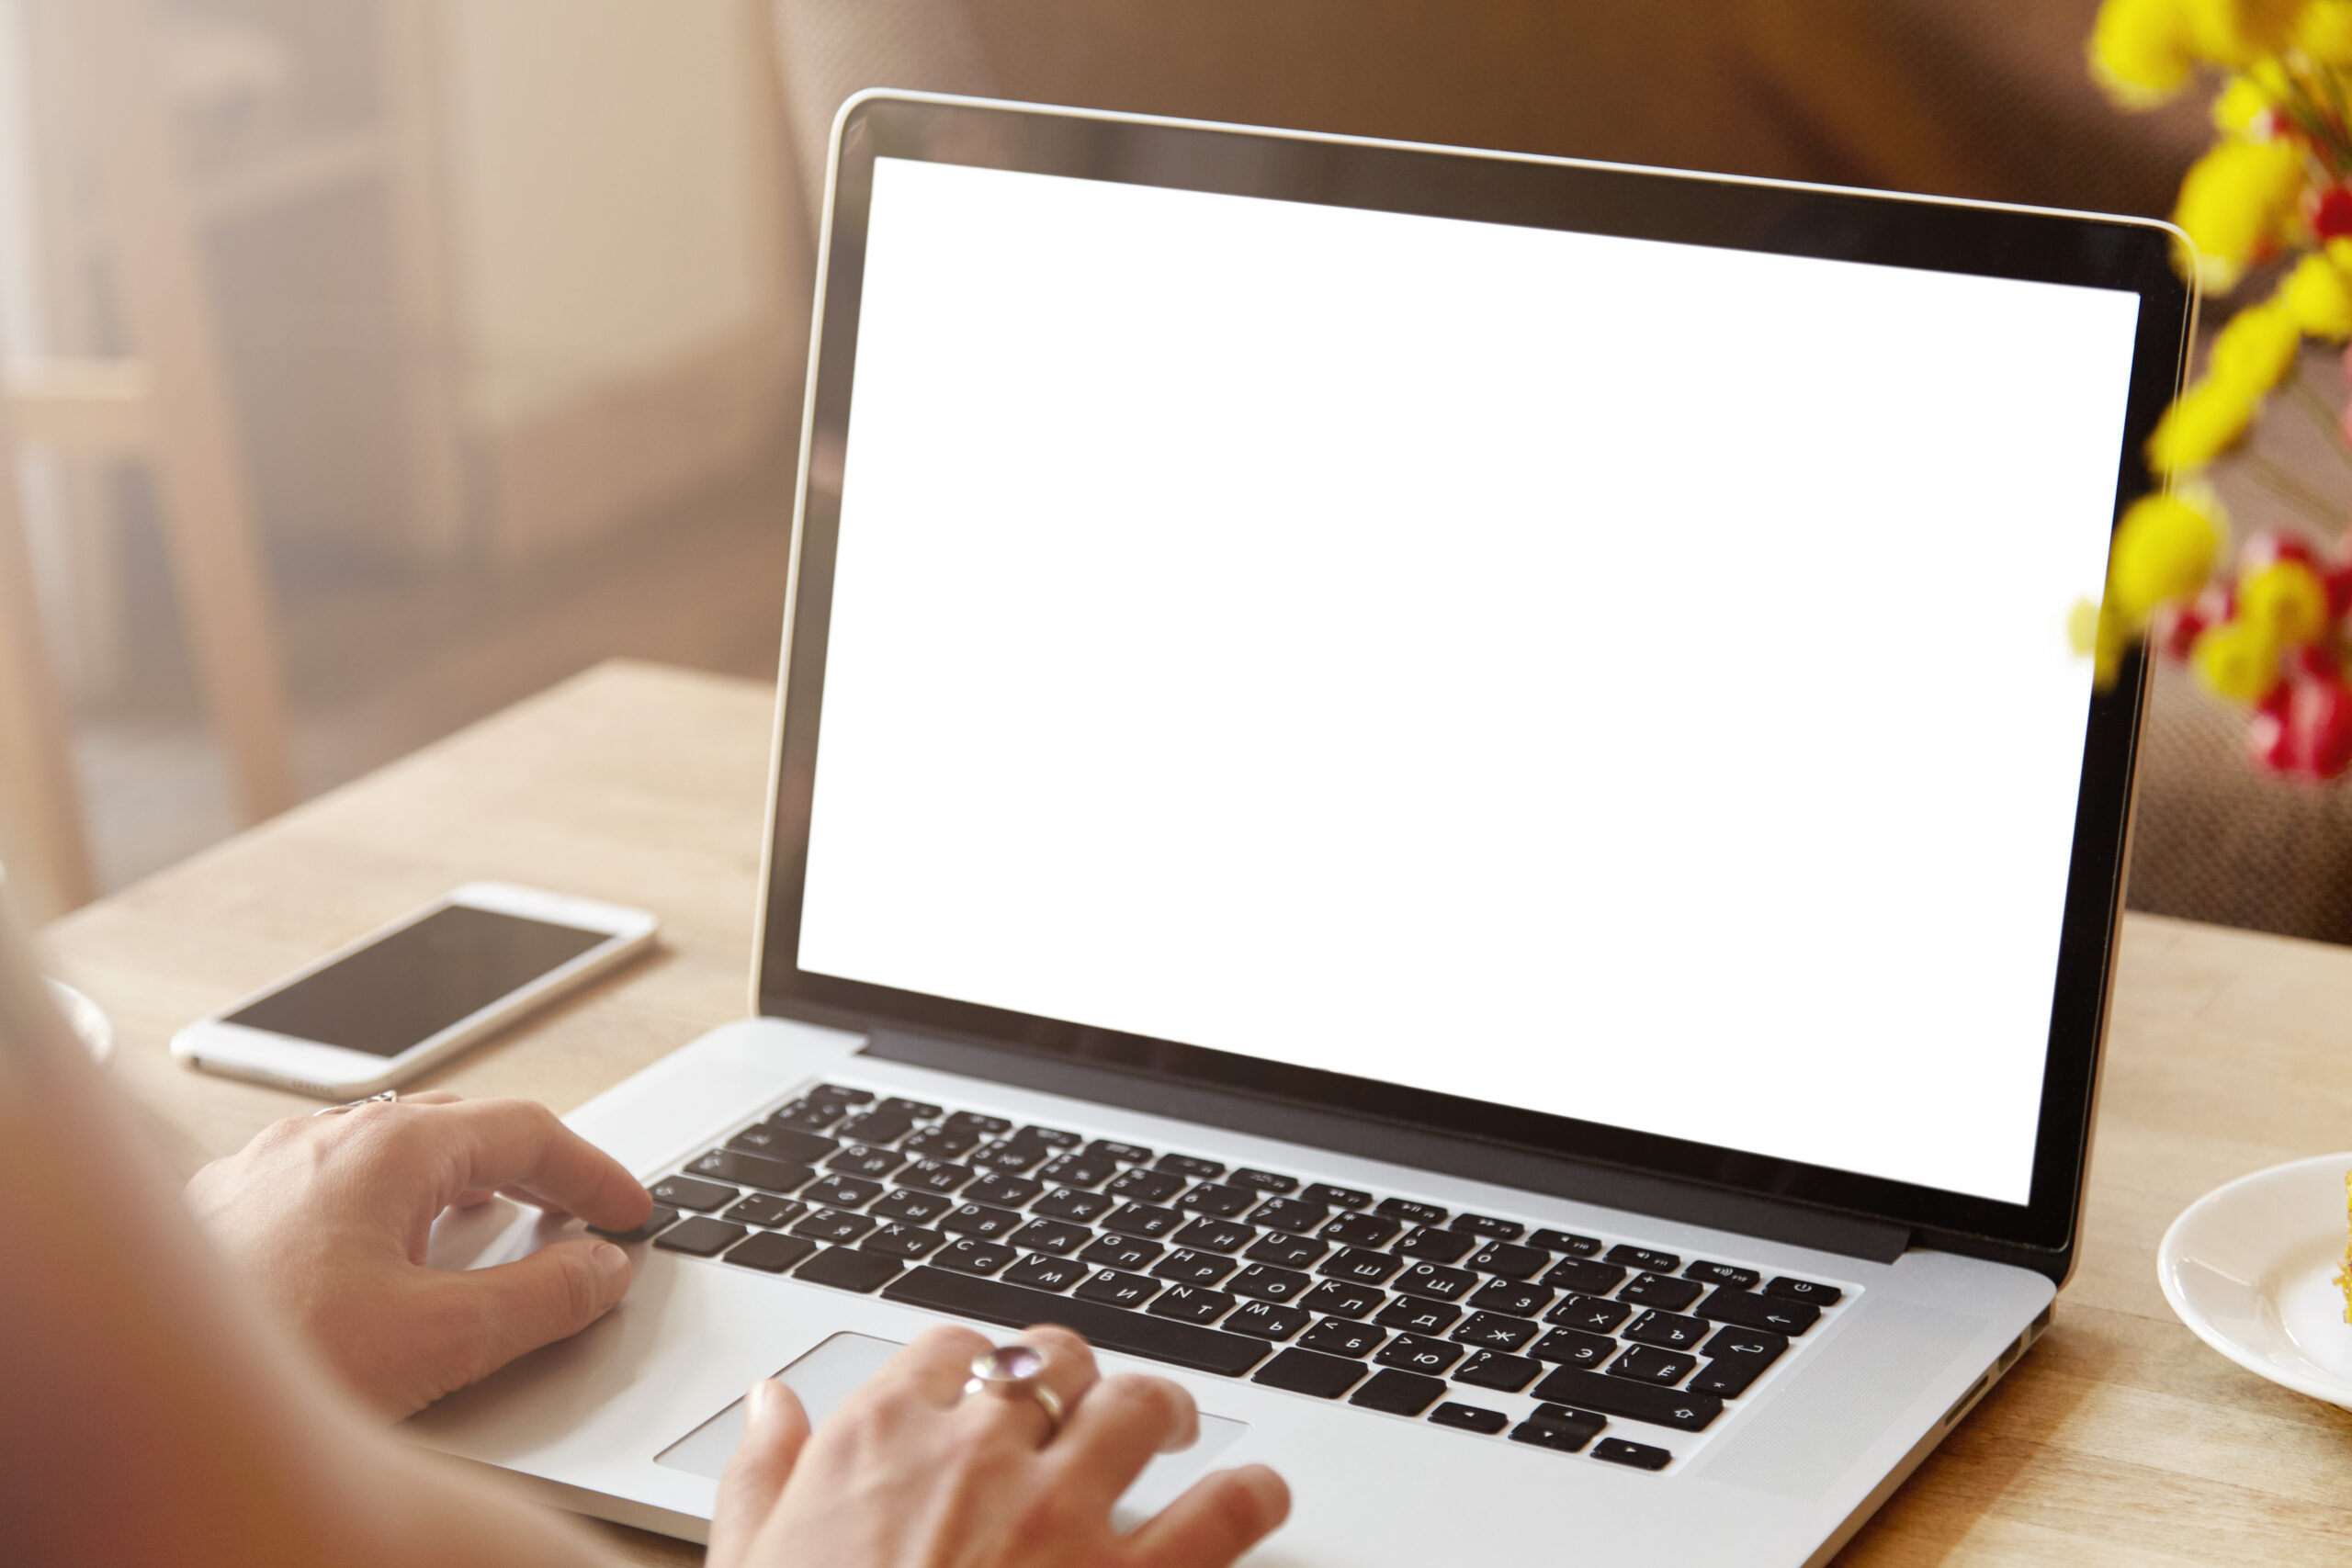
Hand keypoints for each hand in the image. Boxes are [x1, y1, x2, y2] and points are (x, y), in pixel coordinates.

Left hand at [187, 1091, 653, 1418]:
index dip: (594, 1174)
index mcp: (389, 1144)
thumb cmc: (269, 1358)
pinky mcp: (226, 1214)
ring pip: (389, 1154)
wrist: (129, 1393)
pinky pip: (331, 1186)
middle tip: (578, 1217)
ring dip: (457, 1187)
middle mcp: (324, 1136)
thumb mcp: (439, 1339)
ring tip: (493, 1232)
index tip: (630, 1214)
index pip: (527, 1130)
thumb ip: (541, 1299)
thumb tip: (600, 1270)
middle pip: (460, 1128)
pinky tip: (382, 1262)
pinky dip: (388, 1210)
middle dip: (530, 1169)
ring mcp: (266, 1168)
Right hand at [710, 1324, 1288, 1567]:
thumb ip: (762, 1474)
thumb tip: (773, 1403)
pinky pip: (1220, 1512)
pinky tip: (1255, 1498)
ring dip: (1162, 1409)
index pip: (951, 1350)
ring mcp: (1060, 1514)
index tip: (987, 1387)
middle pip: (1053, 1359)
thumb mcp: (750, 1562)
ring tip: (1175, 1427)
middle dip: (1076, 1373)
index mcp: (881, 1440)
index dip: (979, 1364)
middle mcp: (978, 1454)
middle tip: (1087, 1402)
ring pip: (1138, 1406)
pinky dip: (1247, 1496)